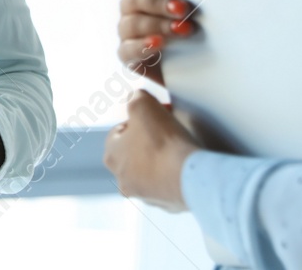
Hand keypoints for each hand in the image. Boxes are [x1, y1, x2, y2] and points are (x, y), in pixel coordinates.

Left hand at [103, 90, 198, 212]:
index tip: (154, 118)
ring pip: (152, 172)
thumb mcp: (142, 104)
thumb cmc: (162, 142)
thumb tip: (134, 99)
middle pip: (135, 153)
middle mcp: (123, 180)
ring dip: (163, 160)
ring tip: (178, 150)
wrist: (189, 177)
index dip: (138, 121)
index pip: (119, 132)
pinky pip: (170, 186)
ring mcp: (145, 195)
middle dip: (149, 142)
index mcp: (112, 156)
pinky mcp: (168, 204)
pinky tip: (186, 167)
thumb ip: (135, 98)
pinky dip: (176, 177)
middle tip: (167, 133)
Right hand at [114, 0, 202, 85]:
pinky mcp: (130, 56)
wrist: (203, 63)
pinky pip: (128, 50)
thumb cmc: (202, 26)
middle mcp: (132, 6)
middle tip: (182, 8)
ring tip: (184, 29)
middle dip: (159, 2)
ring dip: (158, 24)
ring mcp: (128, 31)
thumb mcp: (200, 5)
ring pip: (132, 23)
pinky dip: (143, 46)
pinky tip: (159, 43)